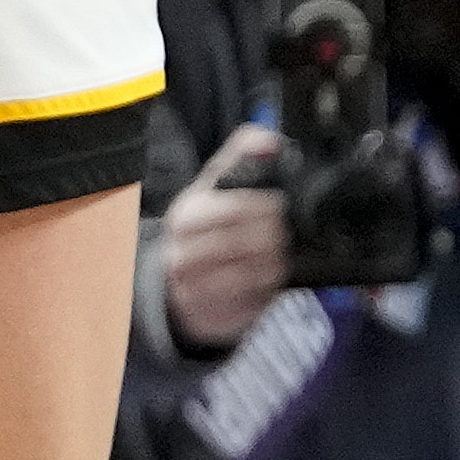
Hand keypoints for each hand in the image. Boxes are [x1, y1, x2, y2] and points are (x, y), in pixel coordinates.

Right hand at [163, 125, 296, 349]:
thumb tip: (269, 141)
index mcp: (184, 218)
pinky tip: (267, 280)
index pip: (232, 210)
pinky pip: (248, 308)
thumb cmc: (203, 228)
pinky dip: (266, 293)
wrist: (174, 282)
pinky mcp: (210, 318)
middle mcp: (181, 256)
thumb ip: (241, 156)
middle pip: (242, 245)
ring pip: (248, 278)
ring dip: (273, 266)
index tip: (280, 204)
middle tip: (284, 233)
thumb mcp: (213, 187)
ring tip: (280, 255)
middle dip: (272, 238)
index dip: (263, 206)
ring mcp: (193, 291)